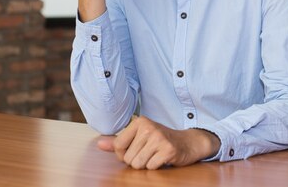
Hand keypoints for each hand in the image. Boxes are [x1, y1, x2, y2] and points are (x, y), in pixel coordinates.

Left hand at [96, 116, 220, 169]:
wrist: (188, 142)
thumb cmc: (160, 140)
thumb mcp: (139, 136)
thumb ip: (119, 141)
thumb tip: (99, 144)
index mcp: (140, 122)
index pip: (117, 146)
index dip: (124, 154)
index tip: (137, 148)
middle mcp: (149, 127)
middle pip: (128, 158)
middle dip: (137, 160)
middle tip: (150, 152)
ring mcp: (159, 138)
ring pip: (138, 164)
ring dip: (146, 164)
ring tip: (155, 155)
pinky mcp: (168, 150)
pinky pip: (151, 167)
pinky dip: (156, 166)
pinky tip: (163, 158)